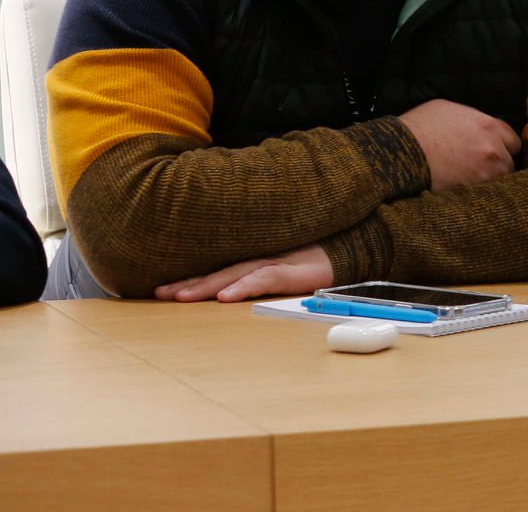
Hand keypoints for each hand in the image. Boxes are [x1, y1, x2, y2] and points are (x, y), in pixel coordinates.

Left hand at [156, 245, 333, 302]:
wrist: (349, 249)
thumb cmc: (314, 261)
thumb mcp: (281, 271)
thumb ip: (257, 278)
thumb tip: (227, 293)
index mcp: (252, 262)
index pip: (214, 271)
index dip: (187, 279)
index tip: (158, 290)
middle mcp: (257, 260)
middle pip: (215, 273)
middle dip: (186, 284)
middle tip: (159, 293)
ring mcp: (273, 264)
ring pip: (232, 275)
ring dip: (206, 286)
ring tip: (181, 297)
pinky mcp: (290, 272)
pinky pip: (262, 280)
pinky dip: (243, 287)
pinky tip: (226, 297)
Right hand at [398, 98, 521, 190]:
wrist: (399, 154)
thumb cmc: (418, 128)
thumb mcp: (447, 110)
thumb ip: (471, 119)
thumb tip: (475, 126)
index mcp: (489, 127)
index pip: (513, 141)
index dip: (502, 147)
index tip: (494, 151)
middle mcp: (493, 150)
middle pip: (509, 164)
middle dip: (498, 166)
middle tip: (481, 169)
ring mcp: (485, 174)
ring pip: (499, 183)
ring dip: (489, 183)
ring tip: (472, 184)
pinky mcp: (472, 194)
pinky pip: (485, 198)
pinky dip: (478, 197)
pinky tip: (466, 194)